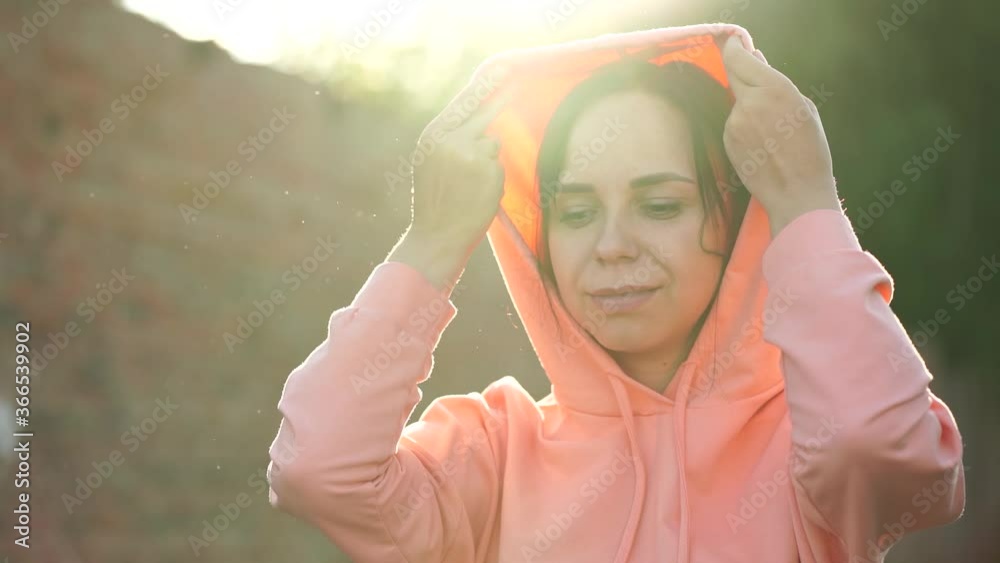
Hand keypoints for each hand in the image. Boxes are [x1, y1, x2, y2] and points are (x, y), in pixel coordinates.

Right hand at [391, 67, 511, 288]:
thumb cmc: (434, 202)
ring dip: (486, 161)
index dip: (482, 86)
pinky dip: (491, 179)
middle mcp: (451, 139)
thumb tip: (480, 123)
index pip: (462, 104)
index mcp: (433, 136)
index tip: (499, 69)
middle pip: (483, 113)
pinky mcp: (489, 170)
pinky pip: (497, 166)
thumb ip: (449, 139)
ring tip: (467, 185)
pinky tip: (476, 195)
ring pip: (491, 144)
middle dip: (499, 97)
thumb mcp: (430, 162)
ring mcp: (471, 154)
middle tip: (513, 75)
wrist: (436, 235)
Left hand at [720, 35, 841, 234]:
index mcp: (774, 88)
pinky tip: (764, 144)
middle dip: (739, 70)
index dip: (734, 48)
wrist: (796, 192)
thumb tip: (756, 60)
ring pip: (737, 102)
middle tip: (753, 76)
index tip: (734, 44)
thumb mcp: (803, 108)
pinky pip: (735, 123)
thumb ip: (775, 82)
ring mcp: (734, 122)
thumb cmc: (809, 150)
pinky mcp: (727, 140)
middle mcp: (749, 102)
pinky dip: (745, 126)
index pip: (739, 58)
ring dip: (748, 106)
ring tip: (773, 131)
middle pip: (733, 74)